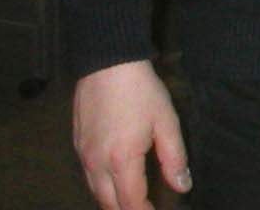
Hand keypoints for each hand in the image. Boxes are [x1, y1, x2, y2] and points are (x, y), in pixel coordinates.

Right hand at [73, 60, 189, 209]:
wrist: (108, 64)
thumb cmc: (141, 91)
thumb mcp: (166, 121)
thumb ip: (174, 157)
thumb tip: (182, 186)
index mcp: (121, 160)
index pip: (131, 201)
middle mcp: (96, 163)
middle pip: (108, 203)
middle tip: (145, 208)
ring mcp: (83, 155)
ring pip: (95, 192)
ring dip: (112, 201)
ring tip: (132, 201)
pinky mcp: (77, 145)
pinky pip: (88, 176)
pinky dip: (101, 186)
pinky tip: (114, 181)